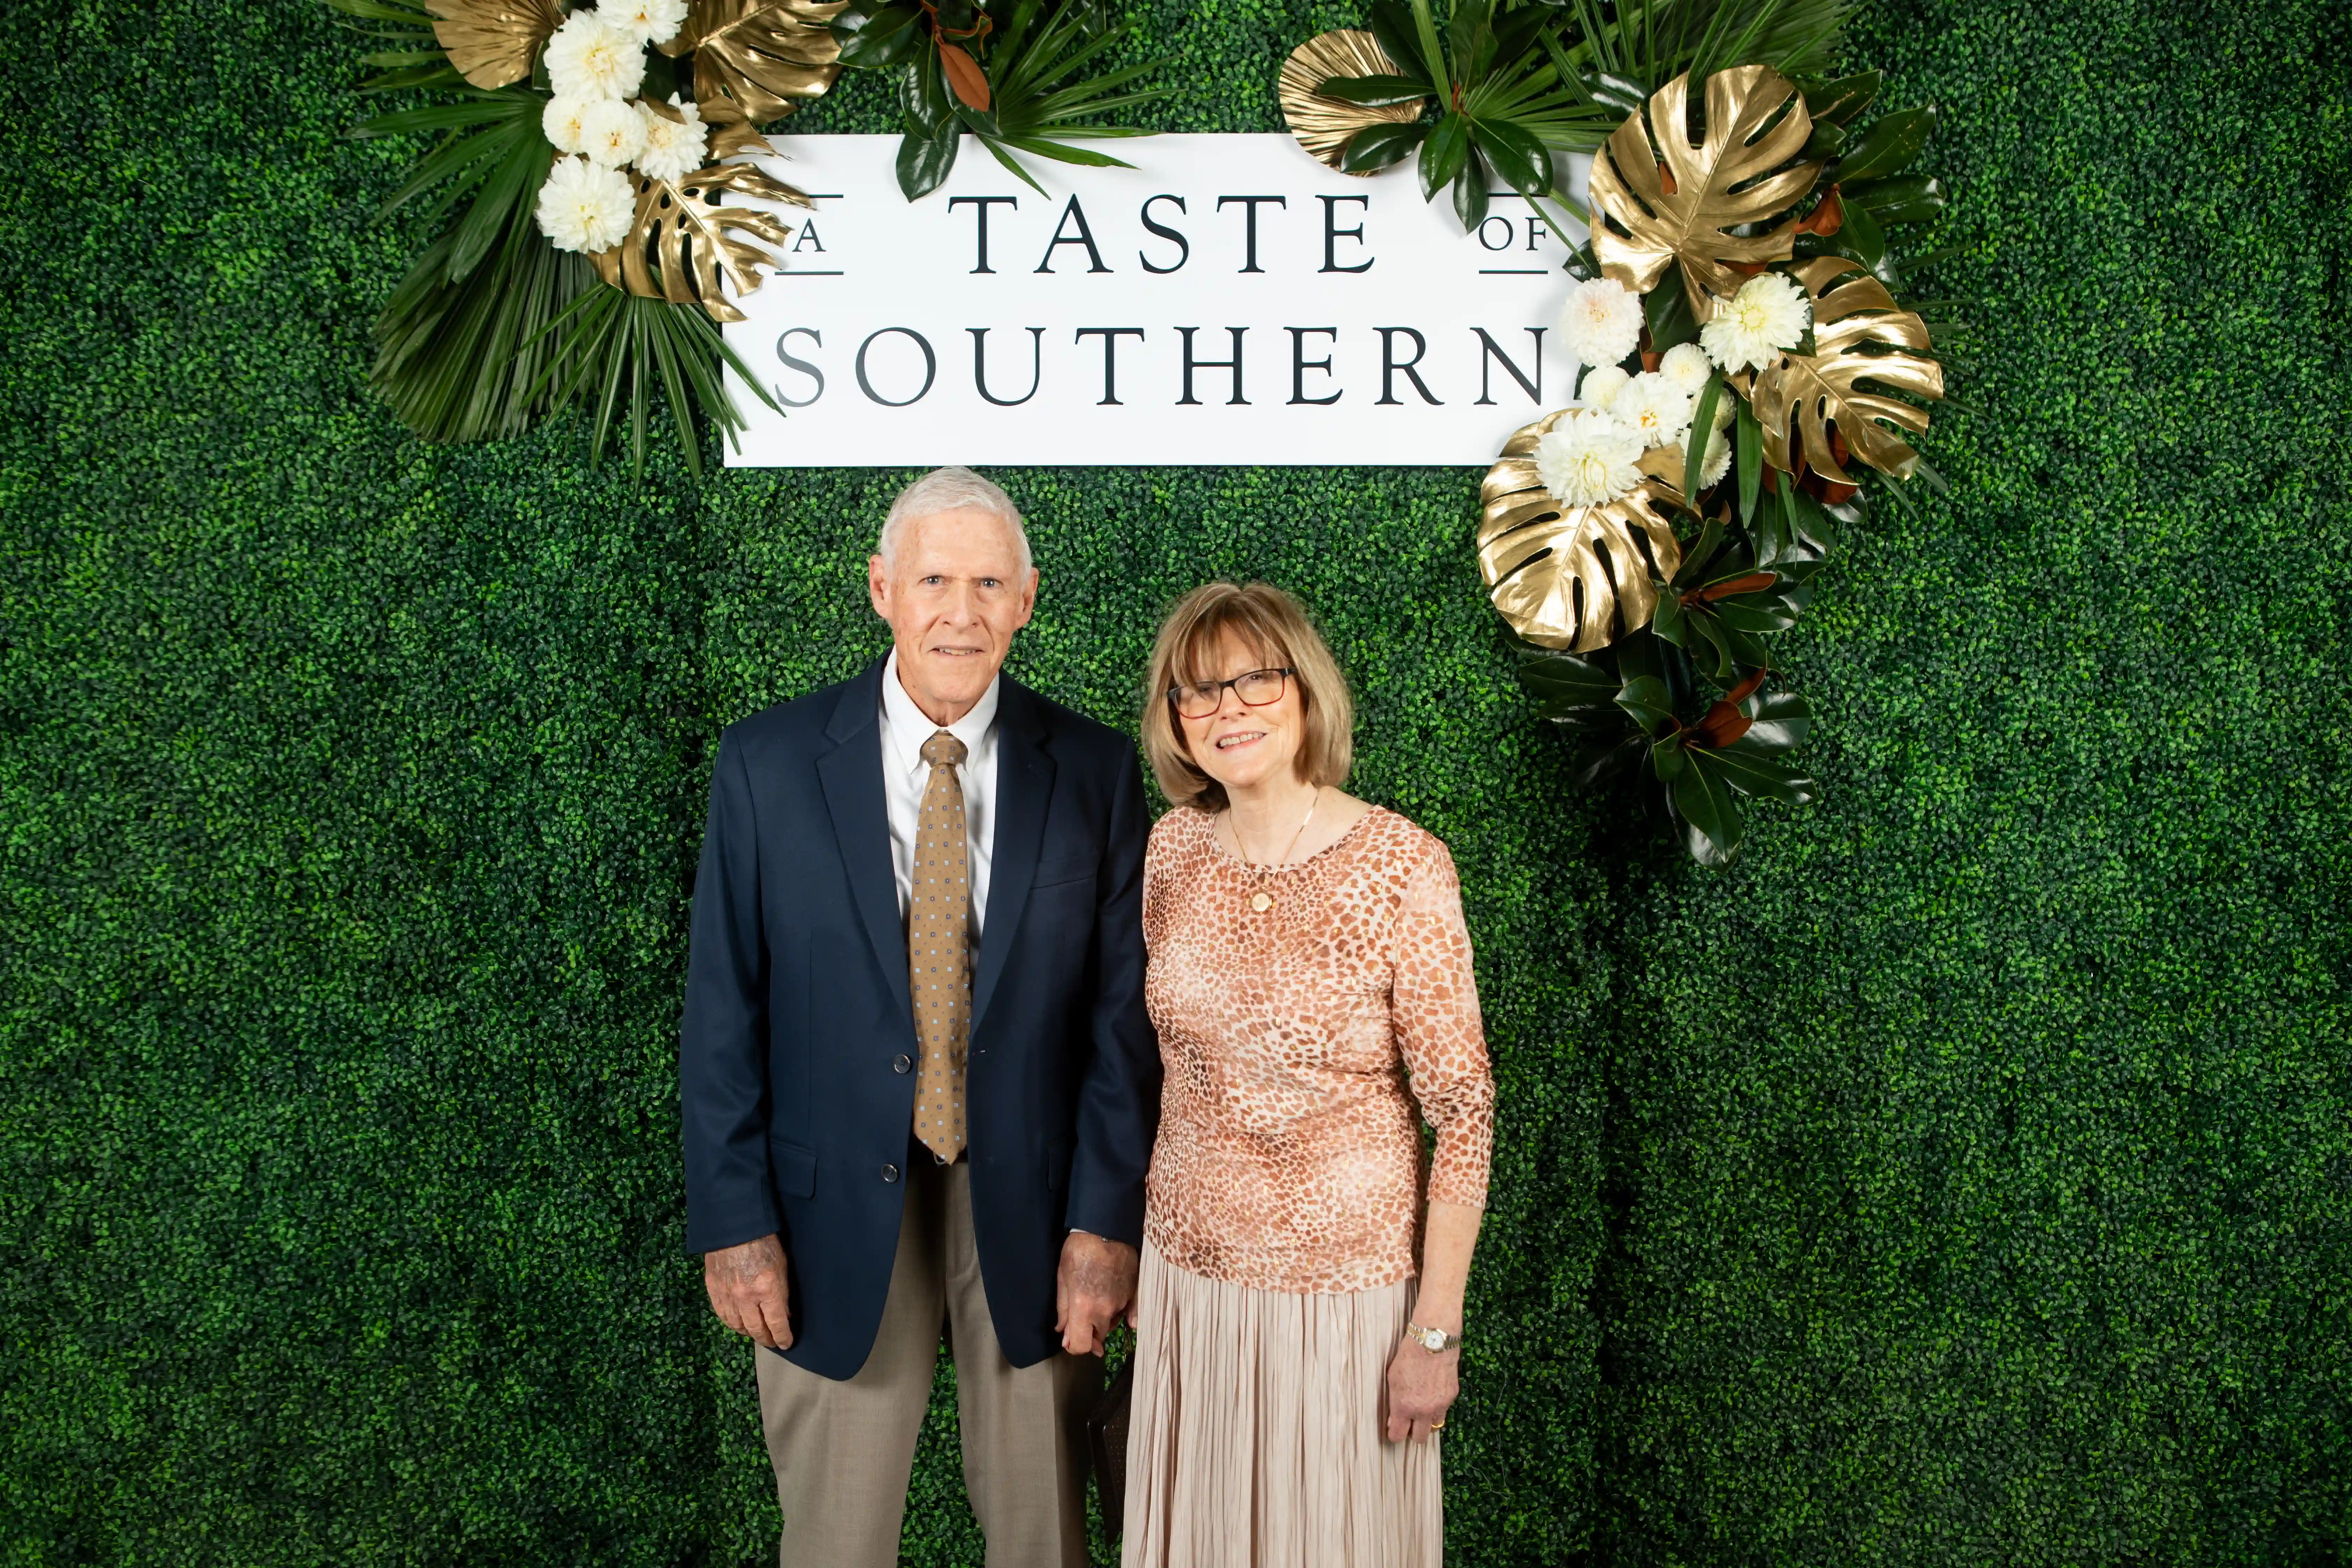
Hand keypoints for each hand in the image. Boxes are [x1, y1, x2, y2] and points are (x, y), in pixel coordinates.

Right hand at [703, 1233, 791, 1348]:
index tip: (786, 1343)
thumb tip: (785, 1315)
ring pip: (737, 1325)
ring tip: (756, 1334)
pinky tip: (738, 1324)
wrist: (734, 1226)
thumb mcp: (782, 1267)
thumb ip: (783, 1294)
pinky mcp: (713, 1289)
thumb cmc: (764, 1243)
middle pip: (756, 1329)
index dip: (783, 1337)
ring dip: (748, 1333)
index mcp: (767, 1289)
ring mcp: (727, 1294)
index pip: (777, 1323)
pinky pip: (722, 1314)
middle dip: (766, 1339)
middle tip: (772, 1343)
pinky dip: (731, 1323)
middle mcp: (746, 1297)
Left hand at [1055, 1231, 1137, 1355]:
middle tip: (1080, 1319)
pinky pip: (1128, 1312)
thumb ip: (1064, 1309)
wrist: (1106, 1227)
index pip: (1081, 1345)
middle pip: (1098, 1336)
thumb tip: (1063, 1333)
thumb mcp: (1063, 1278)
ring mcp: (1123, 1302)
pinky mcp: (1134, 1293)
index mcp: (1084, 1308)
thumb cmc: (1079, 1250)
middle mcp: (1106, 1310)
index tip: (1069, 1339)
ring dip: (1102, 1320)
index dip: (1073, 1346)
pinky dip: (1121, 1313)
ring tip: (1095, 1300)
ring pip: (1112, 1323)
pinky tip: (1117, 1309)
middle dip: (1088, 1332)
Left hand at [1383, 1333, 1458, 1442]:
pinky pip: (1444, 1409)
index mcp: (1404, 1407)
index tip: (1395, 1430)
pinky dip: (1438, 1406)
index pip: (1398, 1436)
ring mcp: (1440, 1405)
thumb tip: (1395, 1419)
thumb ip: (1394, 1402)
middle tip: (1410, 1423)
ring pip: (1434, 1426)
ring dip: (1428, 1421)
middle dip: (1413, 1434)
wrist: (1432, 1342)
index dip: (1395, 1435)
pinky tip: (1433, 1392)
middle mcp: (1423, 1411)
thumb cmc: (1408, 1357)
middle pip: (1419, 1439)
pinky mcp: (1451, 1397)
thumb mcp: (1393, 1379)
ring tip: (1423, 1408)